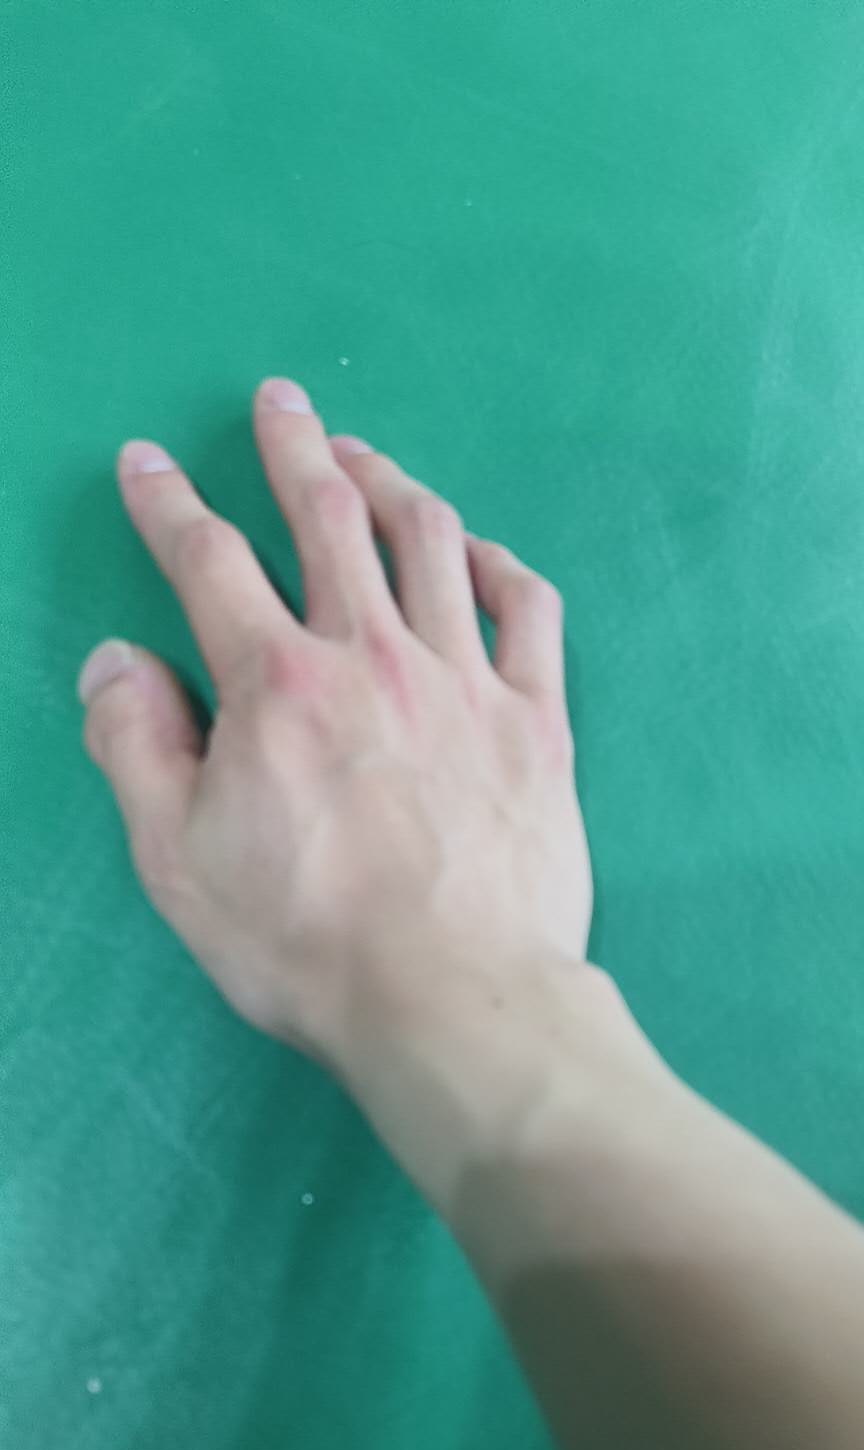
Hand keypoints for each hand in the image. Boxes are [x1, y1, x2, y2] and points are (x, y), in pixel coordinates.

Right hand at [79, 378, 592, 1084]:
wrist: (454, 1000)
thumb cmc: (305, 946)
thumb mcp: (176, 861)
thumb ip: (136, 748)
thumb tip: (116, 661)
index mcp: (276, 684)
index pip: (208, 562)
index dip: (169, 504)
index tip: (148, 464)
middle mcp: (373, 655)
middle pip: (330, 517)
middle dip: (295, 447)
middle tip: (282, 401)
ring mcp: (466, 681)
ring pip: (431, 542)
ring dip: (392, 483)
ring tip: (366, 457)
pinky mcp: (538, 721)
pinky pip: (528, 609)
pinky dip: (500, 564)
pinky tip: (479, 551)